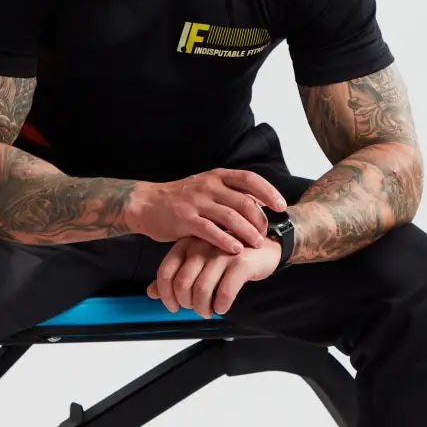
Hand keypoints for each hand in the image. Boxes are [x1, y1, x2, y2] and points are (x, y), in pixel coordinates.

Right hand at [124, 170, 286, 253]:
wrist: (146, 204)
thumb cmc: (180, 199)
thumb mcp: (205, 188)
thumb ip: (228, 194)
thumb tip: (258, 203)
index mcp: (216, 176)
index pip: (249, 179)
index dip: (268, 192)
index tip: (281, 206)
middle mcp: (208, 186)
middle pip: (244, 201)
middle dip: (260, 219)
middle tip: (266, 234)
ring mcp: (196, 202)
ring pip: (231, 217)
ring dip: (248, 232)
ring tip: (257, 244)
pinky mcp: (185, 219)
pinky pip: (210, 231)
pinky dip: (226, 241)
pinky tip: (236, 250)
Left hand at [147, 234, 281, 317]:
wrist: (265, 246)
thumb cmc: (227, 257)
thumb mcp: (198, 262)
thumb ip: (175, 276)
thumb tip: (151, 293)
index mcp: (186, 244)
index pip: (165, 273)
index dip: (166, 295)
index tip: (174, 307)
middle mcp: (201, 245)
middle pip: (182, 284)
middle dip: (187, 304)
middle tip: (197, 309)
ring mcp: (221, 253)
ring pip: (201, 291)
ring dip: (203, 309)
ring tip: (209, 310)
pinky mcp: (241, 262)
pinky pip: (224, 293)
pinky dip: (221, 306)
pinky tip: (222, 307)